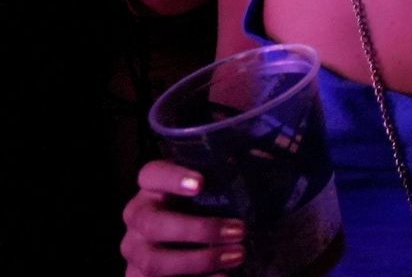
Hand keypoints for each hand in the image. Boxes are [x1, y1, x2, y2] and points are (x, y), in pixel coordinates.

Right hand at [121, 162, 245, 274]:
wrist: (178, 243)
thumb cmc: (203, 206)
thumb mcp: (211, 189)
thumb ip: (228, 176)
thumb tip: (267, 157)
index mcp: (151, 187)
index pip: (152, 174)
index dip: (173, 178)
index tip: (201, 183)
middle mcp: (137, 217)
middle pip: (153, 224)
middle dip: (199, 229)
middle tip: (240, 230)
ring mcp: (134, 250)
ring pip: (154, 261)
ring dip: (199, 261)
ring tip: (238, 255)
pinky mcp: (138, 276)